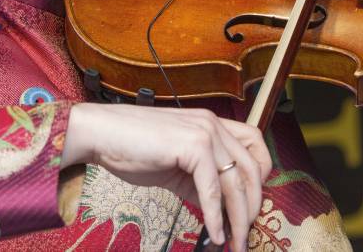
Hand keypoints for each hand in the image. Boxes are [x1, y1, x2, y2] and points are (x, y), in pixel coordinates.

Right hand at [61, 102, 271, 251]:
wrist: (102, 135)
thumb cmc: (133, 148)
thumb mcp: (176, 166)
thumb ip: (200, 183)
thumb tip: (221, 212)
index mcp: (211, 123)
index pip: (254, 144)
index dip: (260, 175)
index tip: (253, 202)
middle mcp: (212, 124)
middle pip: (251, 169)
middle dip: (253, 206)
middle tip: (246, 233)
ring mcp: (204, 132)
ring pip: (236, 182)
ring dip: (240, 218)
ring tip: (236, 242)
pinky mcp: (193, 146)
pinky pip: (213, 189)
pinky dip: (216, 216)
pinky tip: (215, 233)